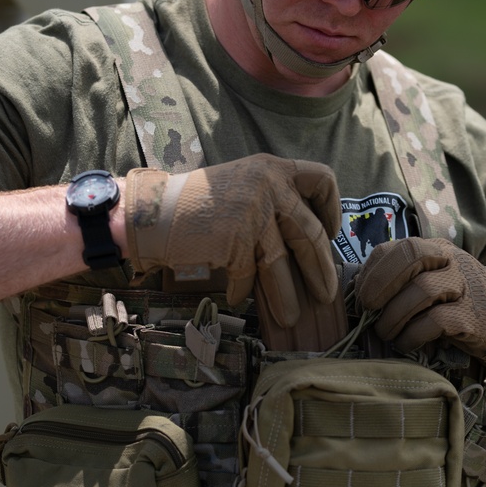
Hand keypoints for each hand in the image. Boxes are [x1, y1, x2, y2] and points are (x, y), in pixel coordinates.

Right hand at [125, 154, 341, 323]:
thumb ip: (277, 202)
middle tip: (326, 294)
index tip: (331, 234)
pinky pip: (249, 273)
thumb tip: (311, 244)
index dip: (332, 209)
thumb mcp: (245, 185)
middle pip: (310, 232)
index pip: (323, 179)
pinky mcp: (236, 238)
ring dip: (287, 295)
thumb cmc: (199, 205)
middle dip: (321, 269)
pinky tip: (238, 298)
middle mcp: (269, 185)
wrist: (153, 212)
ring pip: (281, 261)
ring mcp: (254, 211)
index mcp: (274, 168)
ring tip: (291, 317)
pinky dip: (243, 289)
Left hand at [353, 238, 485, 370]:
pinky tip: (406, 344)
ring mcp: (465, 287)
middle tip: (367, 310)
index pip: (397, 247)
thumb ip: (404, 279)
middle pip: (410, 256)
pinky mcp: (473, 317)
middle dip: (380, 283)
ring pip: (421, 290)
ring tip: (385, 333)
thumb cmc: (459, 303)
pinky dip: (413, 335)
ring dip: (393, 316)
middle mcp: (451, 262)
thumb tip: (358, 294)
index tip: (360, 296)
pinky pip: (435, 322)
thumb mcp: (435, 280)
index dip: (373, 270)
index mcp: (436, 251)